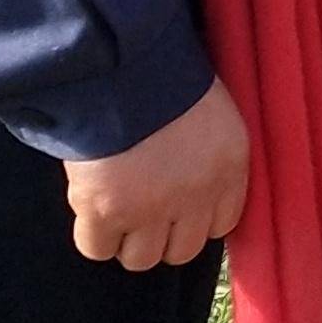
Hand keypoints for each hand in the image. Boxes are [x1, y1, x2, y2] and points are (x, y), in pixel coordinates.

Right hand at [64, 79, 248, 270]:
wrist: (121, 64)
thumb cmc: (165, 74)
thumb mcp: (211, 110)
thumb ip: (208, 153)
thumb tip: (193, 182)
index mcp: (229, 165)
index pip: (222, 224)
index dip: (195, 220)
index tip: (178, 209)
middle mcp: (197, 194)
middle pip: (182, 251)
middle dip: (162, 236)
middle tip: (142, 211)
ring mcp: (151, 208)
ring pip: (141, 258)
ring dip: (126, 239)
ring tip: (115, 208)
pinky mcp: (106, 212)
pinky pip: (97, 248)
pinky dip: (93, 235)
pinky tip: (91, 208)